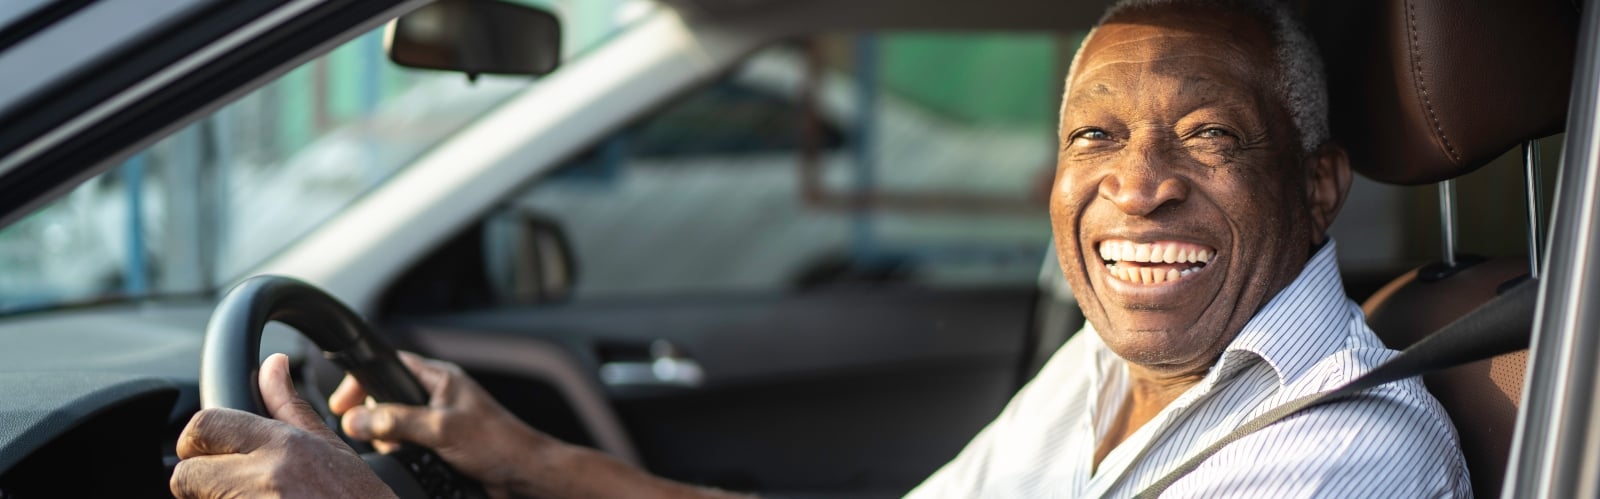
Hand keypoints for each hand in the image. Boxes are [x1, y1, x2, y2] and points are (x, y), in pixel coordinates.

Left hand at [170, 353, 394, 497]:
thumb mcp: (332, 449)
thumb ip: (291, 407)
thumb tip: (272, 366)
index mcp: (284, 445)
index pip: (205, 426)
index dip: (197, 442)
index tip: (208, 454)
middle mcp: (266, 478)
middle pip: (185, 475)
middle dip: (198, 483)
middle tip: (227, 489)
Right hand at [329, 352, 554, 496]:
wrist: (524, 472)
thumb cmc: (498, 443)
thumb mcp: (441, 429)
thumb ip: (396, 422)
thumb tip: (355, 419)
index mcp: (440, 378)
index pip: (390, 365)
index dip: (362, 380)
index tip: (342, 403)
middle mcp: (438, 394)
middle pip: (386, 396)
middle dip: (374, 417)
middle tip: (375, 435)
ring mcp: (438, 418)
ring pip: (394, 423)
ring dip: (388, 438)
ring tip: (400, 450)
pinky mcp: (440, 442)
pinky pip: (407, 442)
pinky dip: (401, 451)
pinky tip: (408, 459)